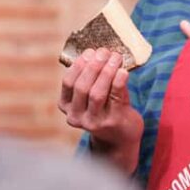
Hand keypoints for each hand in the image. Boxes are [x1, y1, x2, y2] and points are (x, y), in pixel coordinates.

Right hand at [58, 48, 143, 173]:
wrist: (120, 138)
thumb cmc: (104, 109)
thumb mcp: (90, 96)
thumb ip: (90, 78)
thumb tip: (97, 52)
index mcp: (66, 106)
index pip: (68, 82)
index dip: (79, 65)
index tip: (90, 51)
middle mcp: (76, 116)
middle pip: (82, 87)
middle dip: (94, 66)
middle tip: (104, 52)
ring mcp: (94, 122)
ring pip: (97, 93)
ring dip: (106, 71)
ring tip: (115, 58)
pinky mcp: (113, 123)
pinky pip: (115, 98)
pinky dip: (119, 82)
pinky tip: (123, 71)